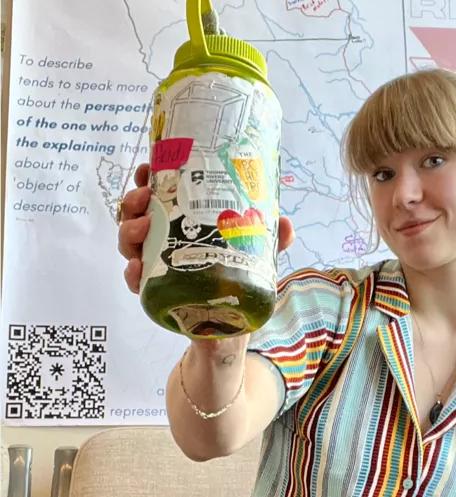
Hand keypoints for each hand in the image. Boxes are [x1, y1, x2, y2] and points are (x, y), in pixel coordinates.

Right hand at [118, 163, 295, 294]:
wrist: (230, 328)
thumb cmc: (238, 283)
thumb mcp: (257, 257)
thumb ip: (272, 240)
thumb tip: (285, 223)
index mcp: (183, 224)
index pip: (158, 195)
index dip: (147, 179)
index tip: (148, 168)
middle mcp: (164, 242)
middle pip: (136, 214)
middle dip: (134, 201)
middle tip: (146, 197)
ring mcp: (156, 267)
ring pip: (129, 243)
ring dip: (129, 230)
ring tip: (144, 227)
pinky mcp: (155, 293)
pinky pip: (134, 281)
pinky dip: (131, 273)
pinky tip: (138, 267)